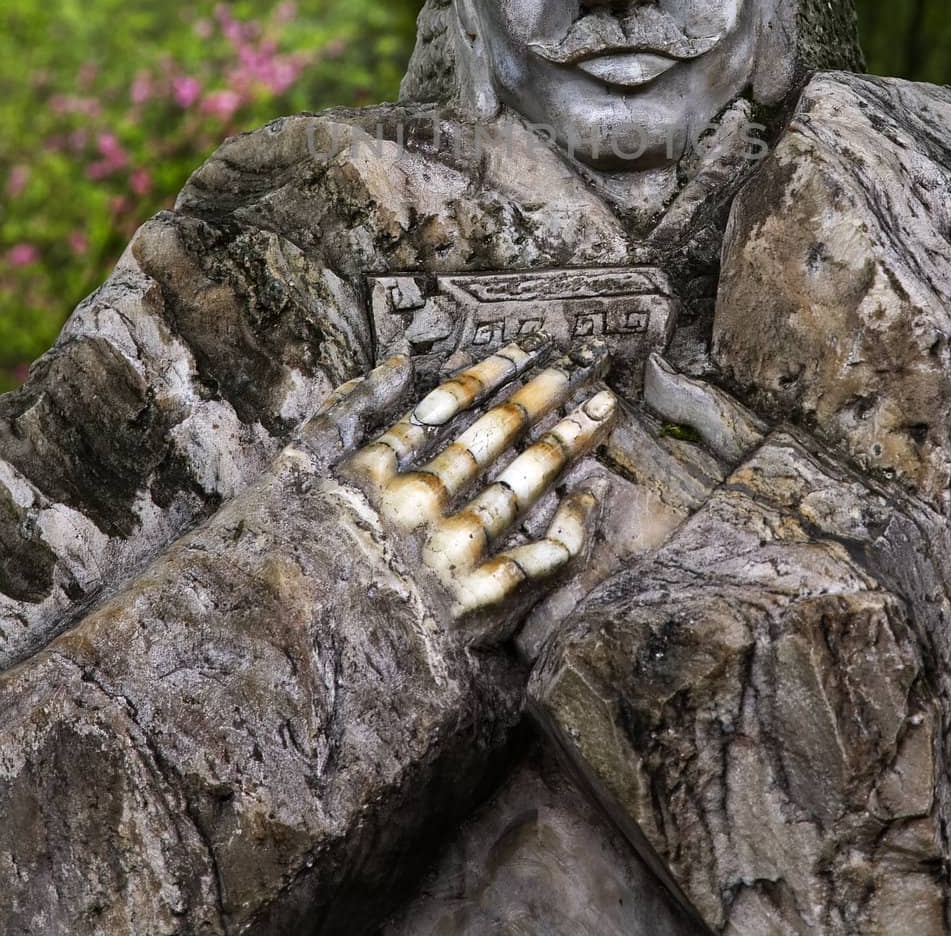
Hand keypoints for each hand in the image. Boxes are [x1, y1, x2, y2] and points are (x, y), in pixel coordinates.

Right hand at [300, 340, 617, 639]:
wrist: (280, 669)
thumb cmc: (279, 570)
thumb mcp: (290, 473)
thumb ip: (344, 411)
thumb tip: (403, 362)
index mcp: (377, 467)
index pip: (451, 404)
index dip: (495, 371)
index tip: (528, 349)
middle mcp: (422, 502)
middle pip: (499, 435)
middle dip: (546, 396)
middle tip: (585, 368)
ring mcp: (454, 552)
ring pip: (527, 482)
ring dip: (569, 442)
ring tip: (603, 411)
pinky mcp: (479, 606)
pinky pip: (541, 557)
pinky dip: (570, 525)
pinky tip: (589, 496)